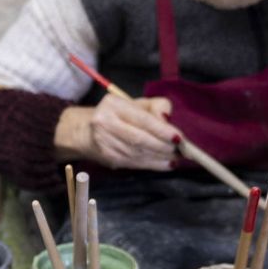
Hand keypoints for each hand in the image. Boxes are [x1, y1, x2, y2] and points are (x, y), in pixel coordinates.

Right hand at [54, 94, 176, 170]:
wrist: (86, 132)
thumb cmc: (117, 115)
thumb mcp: (135, 103)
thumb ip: (155, 106)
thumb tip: (168, 119)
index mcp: (113, 105)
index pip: (142, 119)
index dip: (162, 130)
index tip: (179, 138)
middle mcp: (105, 123)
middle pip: (140, 139)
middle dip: (164, 146)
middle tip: (182, 150)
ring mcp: (105, 143)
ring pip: (138, 153)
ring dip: (161, 157)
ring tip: (177, 157)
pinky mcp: (109, 158)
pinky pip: (135, 163)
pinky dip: (153, 164)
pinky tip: (166, 164)